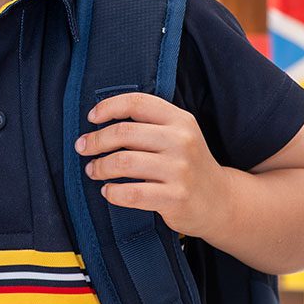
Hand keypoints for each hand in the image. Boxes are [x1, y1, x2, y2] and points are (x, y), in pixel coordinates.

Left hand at [74, 92, 230, 239]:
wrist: (220, 201)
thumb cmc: (187, 164)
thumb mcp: (178, 135)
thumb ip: (148, 124)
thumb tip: (100, 121)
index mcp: (180, 120)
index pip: (137, 102)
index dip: (108, 107)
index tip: (91, 117)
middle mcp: (182, 141)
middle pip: (124, 132)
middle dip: (95, 140)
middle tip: (82, 148)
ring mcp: (180, 170)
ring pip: (123, 162)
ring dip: (99, 166)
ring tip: (92, 170)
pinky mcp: (176, 197)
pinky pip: (132, 193)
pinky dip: (112, 192)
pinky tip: (107, 191)